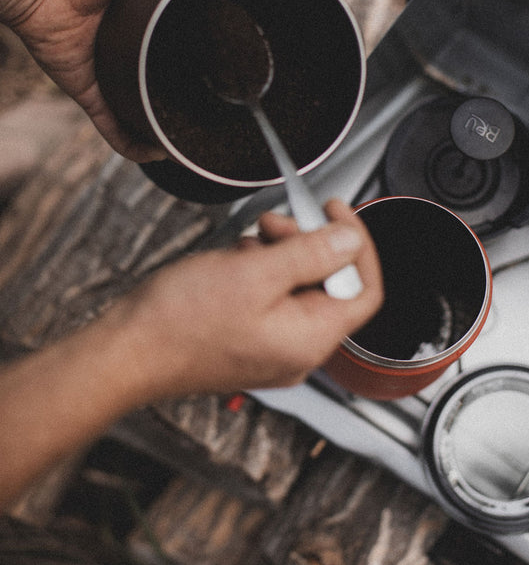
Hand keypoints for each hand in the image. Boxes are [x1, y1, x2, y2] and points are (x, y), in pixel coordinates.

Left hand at [0, 0, 228, 159]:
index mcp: (153, 20)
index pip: (189, 44)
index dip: (211, 56)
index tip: (233, 67)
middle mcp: (137, 51)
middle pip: (172, 84)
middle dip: (193, 101)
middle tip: (221, 111)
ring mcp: (116, 74)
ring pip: (146, 112)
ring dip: (167, 130)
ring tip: (193, 141)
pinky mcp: (95, 93)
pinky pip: (116, 129)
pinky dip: (134, 146)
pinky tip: (156, 153)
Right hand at [0, 198, 381, 507]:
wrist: (127, 352)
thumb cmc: (180, 322)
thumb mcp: (256, 273)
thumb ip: (312, 253)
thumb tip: (350, 239)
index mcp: (310, 339)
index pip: (365, 290)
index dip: (358, 244)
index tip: (338, 212)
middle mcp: (297, 351)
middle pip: (330, 285)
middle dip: (309, 243)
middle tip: (279, 222)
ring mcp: (271, 348)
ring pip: (298, 288)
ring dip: (281, 254)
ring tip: (250, 241)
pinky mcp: (247, 341)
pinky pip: (271, 299)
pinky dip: (260, 272)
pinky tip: (235, 261)